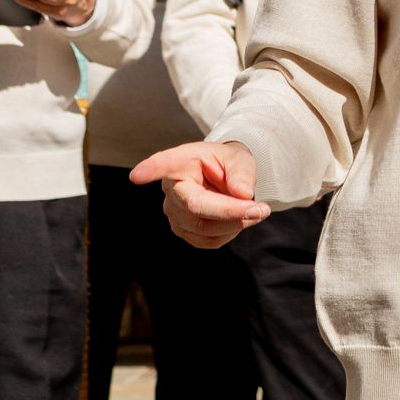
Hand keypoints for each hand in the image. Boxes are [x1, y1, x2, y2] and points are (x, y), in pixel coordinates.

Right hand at [131, 141, 268, 248]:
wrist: (224, 177)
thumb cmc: (228, 163)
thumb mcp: (239, 158)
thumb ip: (242, 172)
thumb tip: (243, 194)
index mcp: (180, 162)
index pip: (164, 164)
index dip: (150, 170)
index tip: (136, 175)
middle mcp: (171, 189)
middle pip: (197, 209)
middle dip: (232, 212)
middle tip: (263, 209)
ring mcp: (174, 214)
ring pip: (205, 229)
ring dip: (235, 223)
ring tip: (253, 209)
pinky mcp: (183, 231)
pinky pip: (209, 241)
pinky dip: (230, 233)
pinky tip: (238, 219)